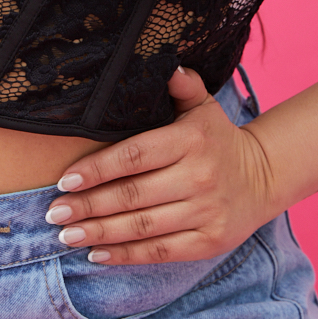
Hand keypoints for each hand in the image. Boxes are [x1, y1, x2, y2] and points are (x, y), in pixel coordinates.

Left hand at [44, 66, 279, 263]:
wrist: (264, 177)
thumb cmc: (217, 138)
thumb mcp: (203, 106)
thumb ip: (182, 85)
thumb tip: (164, 63)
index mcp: (191, 140)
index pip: (134, 156)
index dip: (97, 169)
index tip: (64, 180)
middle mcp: (199, 177)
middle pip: (132, 195)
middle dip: (88, 206)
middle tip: (53, 213)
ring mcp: (206, 212)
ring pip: (142, 226)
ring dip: (99, 232)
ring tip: (66, 235)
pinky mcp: (209, 242)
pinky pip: (160, 251)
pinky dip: (126, 255)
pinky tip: (97, 253)